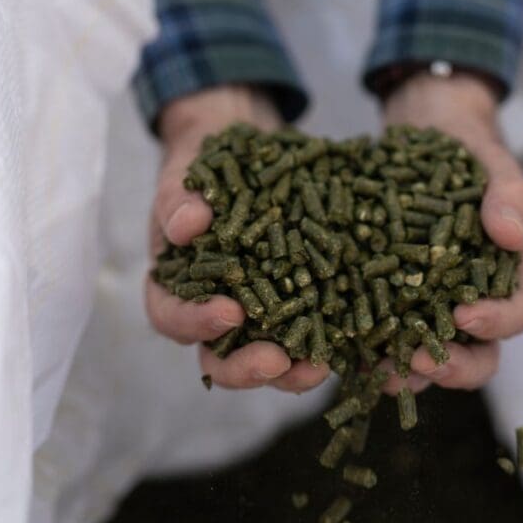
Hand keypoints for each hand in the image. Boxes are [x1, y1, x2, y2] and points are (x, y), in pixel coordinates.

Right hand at [145, 86, 330, 392]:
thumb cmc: (203, 167)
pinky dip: (326, 341)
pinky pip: (308, 333)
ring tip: (319, 367)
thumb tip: (186, 226)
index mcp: (175, 286)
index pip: (172, 316)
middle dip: (246, 367)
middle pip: (219, 358)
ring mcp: (257, 314)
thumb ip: (179, 200)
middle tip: (275, 361)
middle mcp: (213, 310)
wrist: (241, 150)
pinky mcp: (296, 306)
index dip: (195, 322)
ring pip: (267, 359)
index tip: (229, 312)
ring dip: (291, 372)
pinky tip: (351, 340)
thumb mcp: (186, 175)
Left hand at [380, 70, 522, 393]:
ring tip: (381, 373)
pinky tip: (345, 360)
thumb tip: (513, 235)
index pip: (519, 311)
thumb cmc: (465, 150)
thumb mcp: (491, 161)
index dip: (499, 322)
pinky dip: (369, 356)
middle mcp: (474, 299)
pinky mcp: (389, 305)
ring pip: (431, 357)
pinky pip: (384, 340)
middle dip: (454, 366)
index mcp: (509, 272)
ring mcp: (430, 307)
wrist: (422, 135)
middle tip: (419, 361)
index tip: (467, 316)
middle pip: (479, 353)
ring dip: (408, 372)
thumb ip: (510, 194)